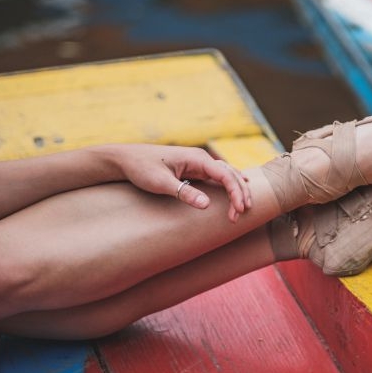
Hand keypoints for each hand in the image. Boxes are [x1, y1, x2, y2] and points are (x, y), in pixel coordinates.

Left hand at [106, 145, 251, 222]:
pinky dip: (229, 184)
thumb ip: (184, 193)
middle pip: (230, 174)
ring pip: (226, 174)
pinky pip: (217, 176)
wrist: (127, 159)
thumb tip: (207, 205)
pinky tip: (238, 187)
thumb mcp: (161, 183)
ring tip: (244, 206)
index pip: (225, 175)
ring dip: (236, 189)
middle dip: (239, 193)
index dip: (235, 193)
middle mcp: (201, 158)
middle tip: (242, 213)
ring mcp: (198, 163)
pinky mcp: (193, 169)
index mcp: (197, 158)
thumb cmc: (142, 168)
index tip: (238, 210)